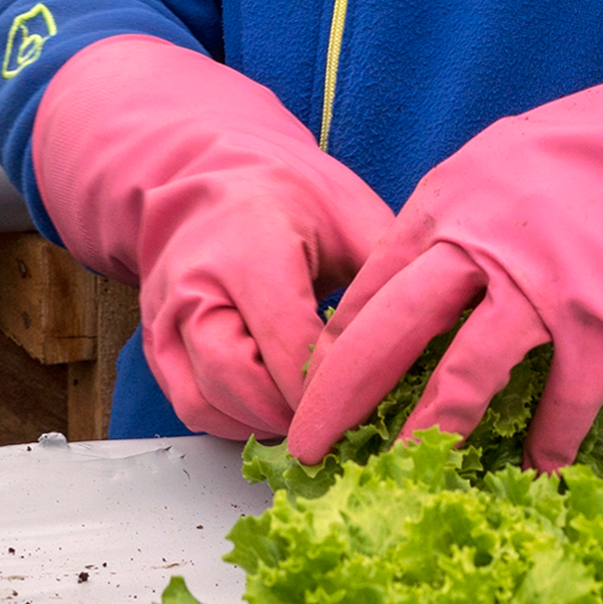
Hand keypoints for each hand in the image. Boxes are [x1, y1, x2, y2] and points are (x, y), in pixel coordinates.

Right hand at [28, 33, 399, 441]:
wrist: (212, 178)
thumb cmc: (287, 196)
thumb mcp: (350, 216)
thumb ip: (389, 276)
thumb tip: (445, 334)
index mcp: (249, 250)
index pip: (291, 345)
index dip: (335, 388)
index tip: (377, 407)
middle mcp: (195, 286)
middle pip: (239, 383)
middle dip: (298, 417)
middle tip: (347, 425)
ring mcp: (167, 318)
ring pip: (209, 403)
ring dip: (264, 424)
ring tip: (314, 419)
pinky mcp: (157, 343)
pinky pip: (191, 406)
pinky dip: (233, 421)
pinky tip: (274, 411)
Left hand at [283, 0, 602, 473]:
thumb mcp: (520, 157)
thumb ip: (473, 212)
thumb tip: (440, 267)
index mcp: (455, 196)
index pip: (374, 277)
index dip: (339, 335)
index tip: (311, 380)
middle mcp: (482, 238)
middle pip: (387, 328)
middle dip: (336, 394)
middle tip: (303, 446)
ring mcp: (540, 284)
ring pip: (459, 374)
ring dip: (424, 434)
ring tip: (396, 478)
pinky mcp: (602, 324)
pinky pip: (561, 400)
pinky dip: (546, 442)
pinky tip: (535, 474)